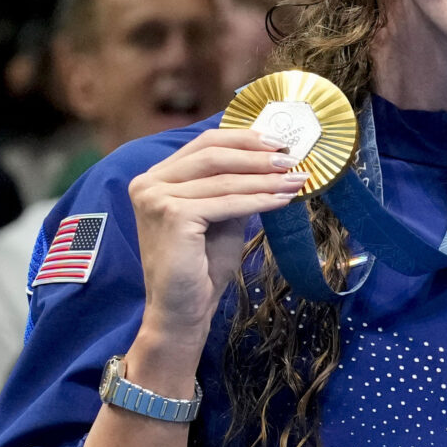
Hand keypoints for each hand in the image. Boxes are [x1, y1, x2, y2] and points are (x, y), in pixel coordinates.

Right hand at [127, 127, 307, 360]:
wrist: (182, 307)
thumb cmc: (201, 264)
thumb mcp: (221, 215)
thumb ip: (234, 187)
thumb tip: (274, 161)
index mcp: (155, 177)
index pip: (204, 144)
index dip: (244, 139)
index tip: (279, 142)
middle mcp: (149, 183)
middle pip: (214, 154)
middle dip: (258, 156)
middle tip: (293, 158)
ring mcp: (156, 198)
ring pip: (225, 180)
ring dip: (266, 179)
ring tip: (298, 179)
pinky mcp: (172, 216)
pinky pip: (227, 203)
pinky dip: (259, 200)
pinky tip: (283, 199)